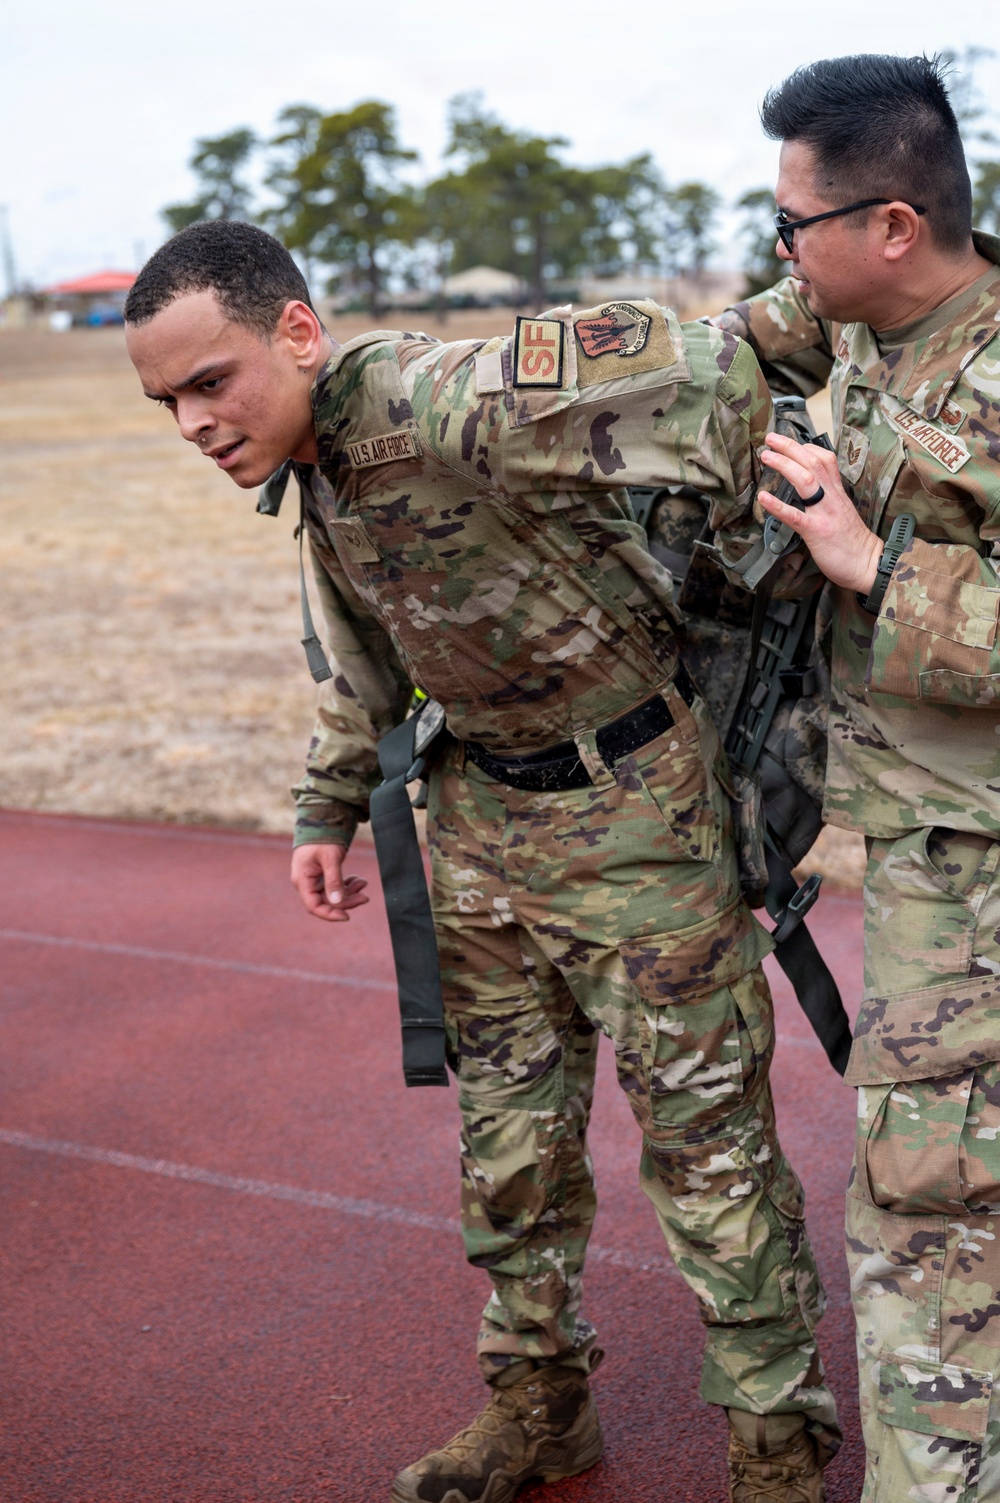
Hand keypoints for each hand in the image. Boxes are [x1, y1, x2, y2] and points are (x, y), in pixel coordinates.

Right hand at [291, 843, 368, 922]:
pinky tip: (358, 879)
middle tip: (365, 897)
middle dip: (347, 900)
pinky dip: (347, 884)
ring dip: (349, 892)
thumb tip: (338, 902)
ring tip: (363, 883)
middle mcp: (306, 882)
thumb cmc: (322, 837)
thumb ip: (334, 880)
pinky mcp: (322, 875)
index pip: (314, 906)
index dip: (330, 914)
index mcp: (302, 880)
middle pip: (326, 901)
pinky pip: (335, 886)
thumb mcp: (330, 858)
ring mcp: (314, 879)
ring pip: (333, 895)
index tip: (347, 916)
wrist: (321, 820)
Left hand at [758, 432, 882, 593]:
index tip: (789, 441)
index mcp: (837, 493)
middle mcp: (831, 497)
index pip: (825, 459)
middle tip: (771, 438)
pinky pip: (795, 516)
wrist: (868, 563)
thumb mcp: (843, 511)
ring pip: (805, 480)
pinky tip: (763, 497)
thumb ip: (829, 498)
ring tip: (766, 456)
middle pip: (812, 462)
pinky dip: (777, 505)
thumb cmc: (853, 541)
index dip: (806, 447)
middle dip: (790, 447)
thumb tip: (813, 491)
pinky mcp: (816, 531)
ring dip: (784, 465)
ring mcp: (824, 513)